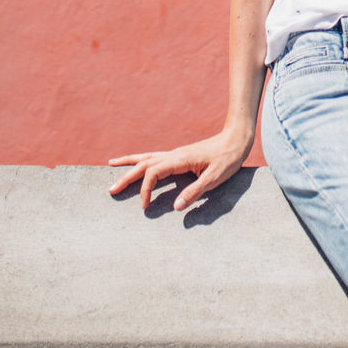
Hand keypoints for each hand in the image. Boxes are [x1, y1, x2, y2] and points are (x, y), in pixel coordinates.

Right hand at [108, 129, 252, 211]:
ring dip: (129, 164)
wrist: (236, 139)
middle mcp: (174, 154)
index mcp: (180, 159)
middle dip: (126, 176)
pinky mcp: (180, 156)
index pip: (153, 172)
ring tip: (112, 165)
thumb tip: (175, 207)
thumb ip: (195, 192)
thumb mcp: (215, 178)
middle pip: (144, 163)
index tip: (144, 206)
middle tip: (110, 189)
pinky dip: (142, 160)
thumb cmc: (228, 158)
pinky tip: (138, 163)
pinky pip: (155, 158)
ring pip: (147, 157)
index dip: (144, 189)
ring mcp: (176, 154)